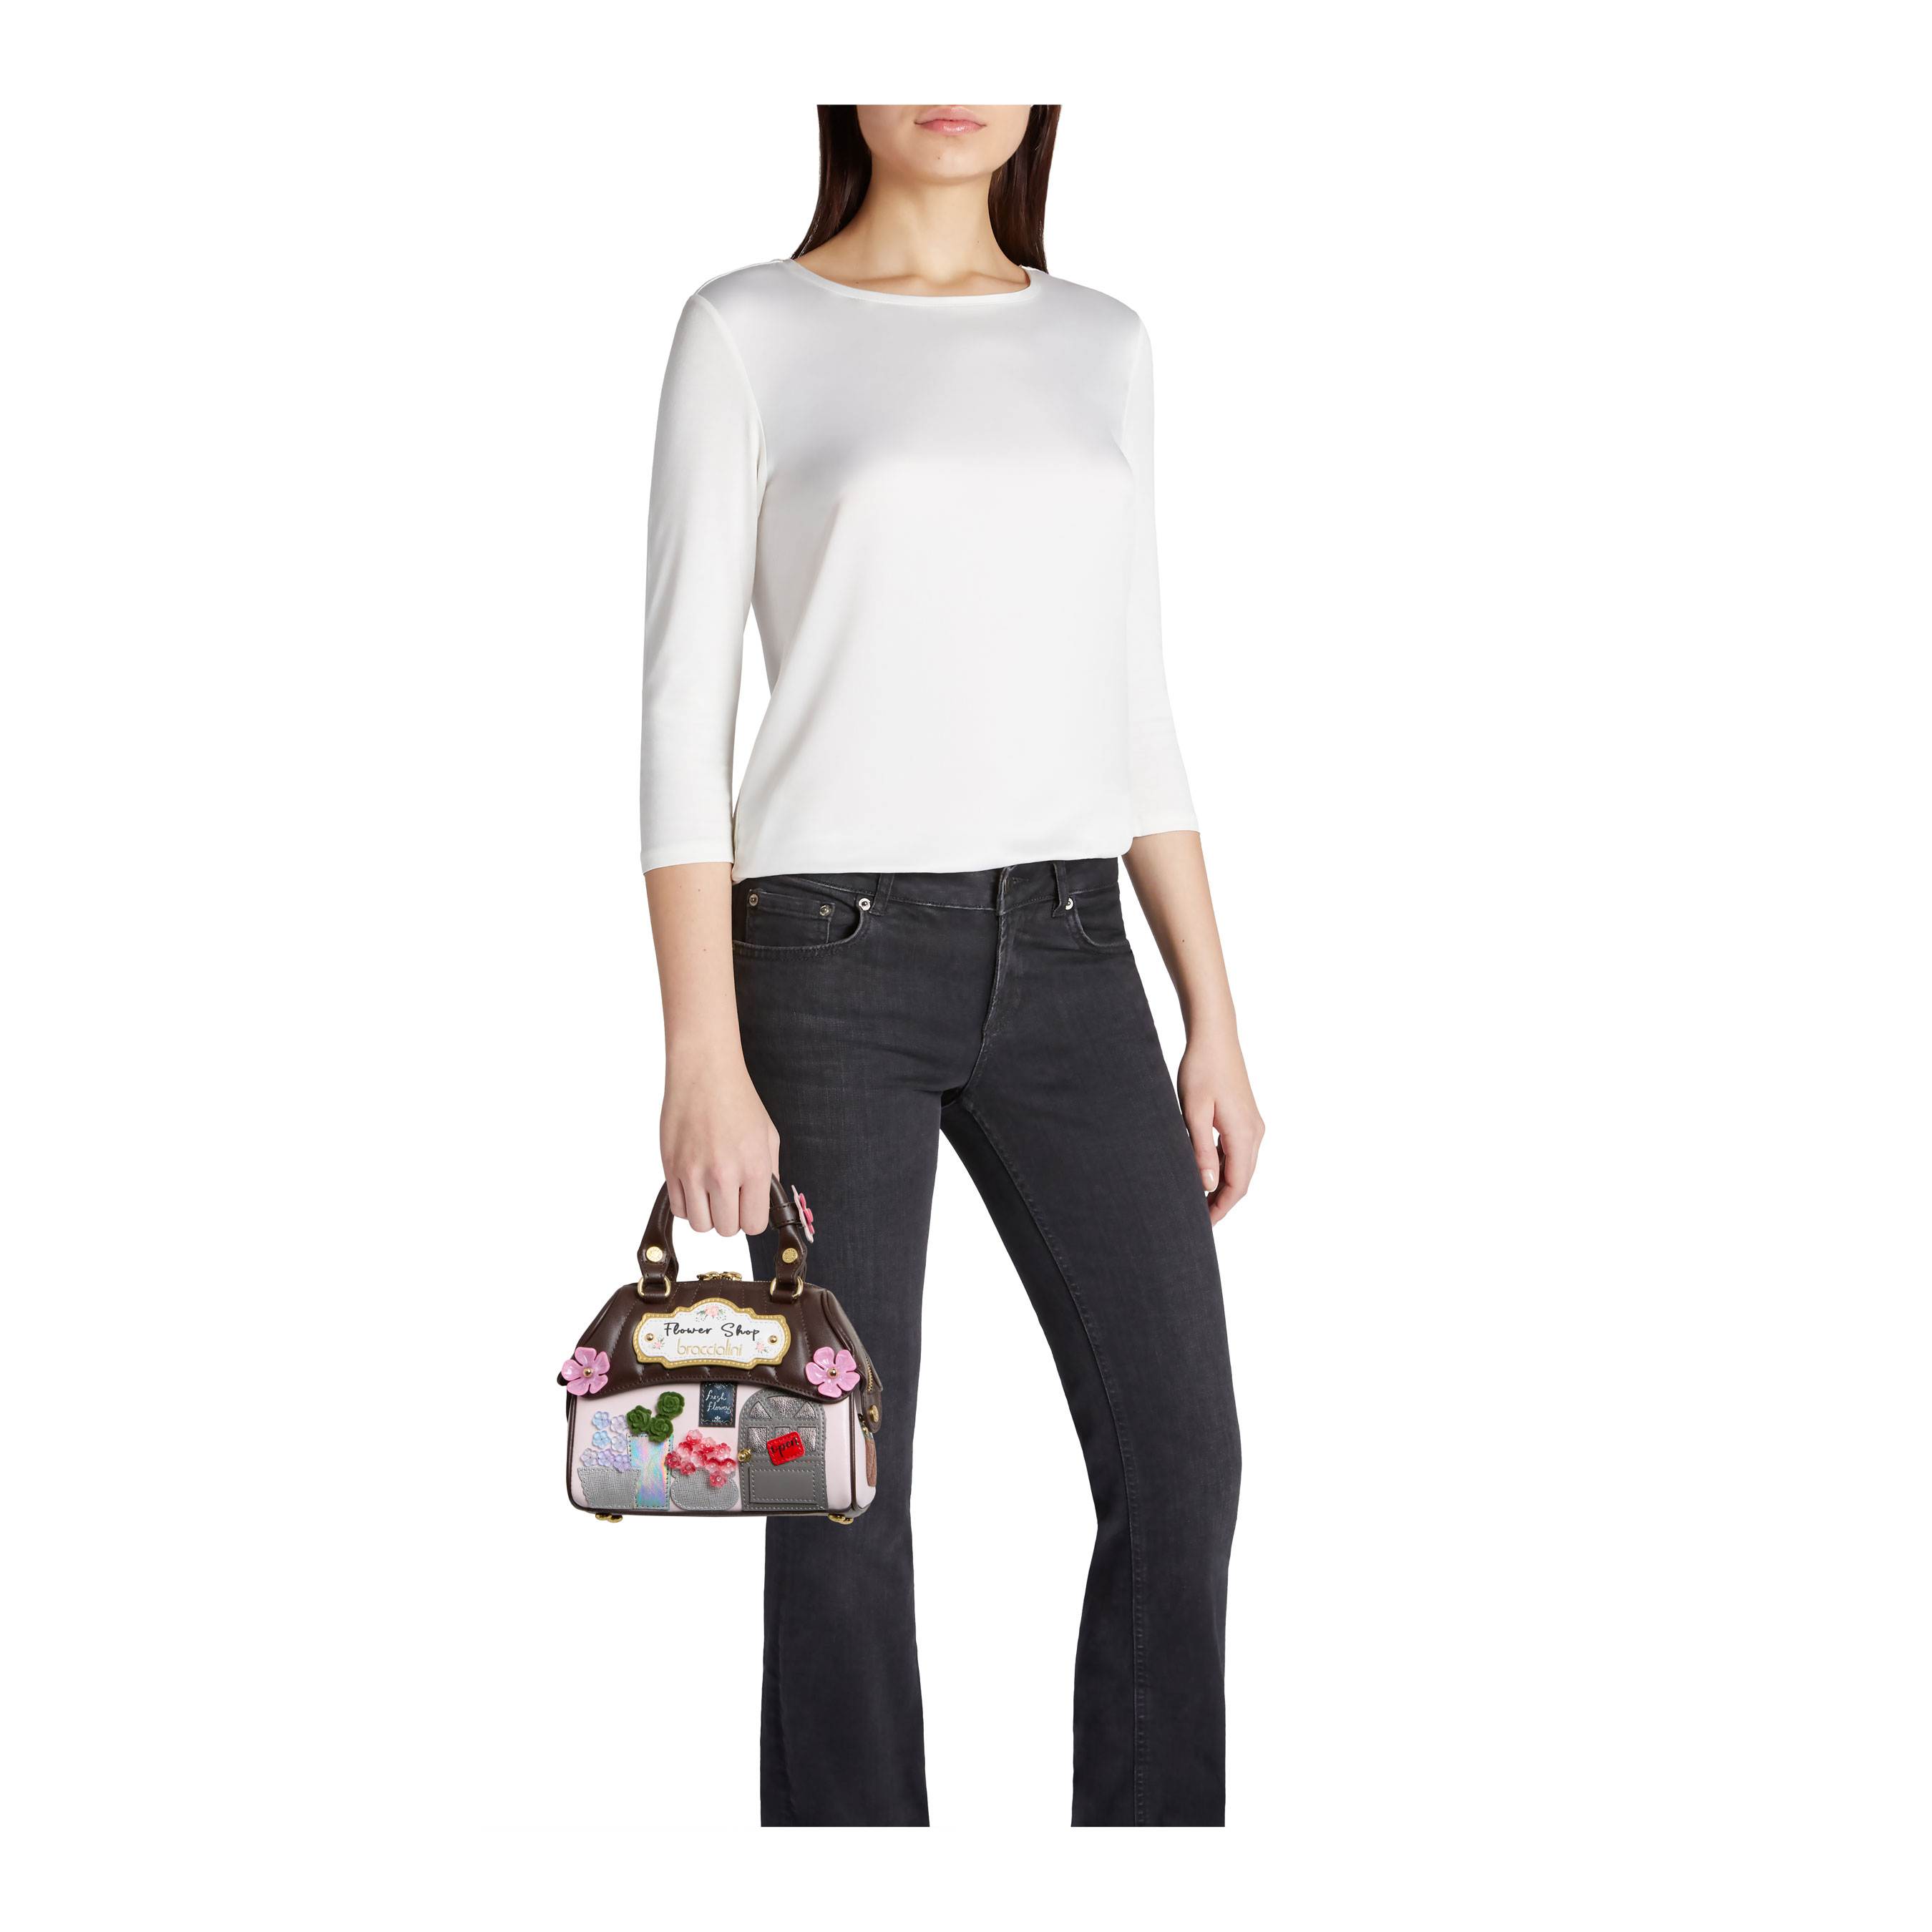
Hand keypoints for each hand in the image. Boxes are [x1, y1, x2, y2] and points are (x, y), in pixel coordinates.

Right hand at [659, 1046, 781, 1236]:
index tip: (748, 1206)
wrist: (704, 1072)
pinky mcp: (670, 1167)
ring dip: (707, 1214)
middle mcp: (722, 1174)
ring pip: (699, 1224)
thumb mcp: (768, 1136)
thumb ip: (768, 1174)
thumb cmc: (738, 1099)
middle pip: (726, 1229)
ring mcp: (692, 1172)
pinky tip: (695, 1184)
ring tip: (711, 1192)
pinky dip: (688, 1203)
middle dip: (730, 1218)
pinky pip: (678, 1209)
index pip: (753, 1224)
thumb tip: (763, 1203)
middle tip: (730, 1197)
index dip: (752, 1218)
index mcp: (753, 1167)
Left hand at [1177, 1024, 1263, 1224]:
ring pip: (1241, 1168)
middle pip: (1242, 1181)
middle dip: (1222, 1203)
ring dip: (1223, 1186)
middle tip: (1197, 1220)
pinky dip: (1225, 1169)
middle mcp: (1255, 1133)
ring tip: (1198, 1201)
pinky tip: (1206, 1173)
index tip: (1202, 1225)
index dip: (1221, 1209)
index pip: (1237, 1186)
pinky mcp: (1246, 1119)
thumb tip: (1208, 1185)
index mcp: (1243, 1135)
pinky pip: (1238, 1153)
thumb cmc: (1201, 1070)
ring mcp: (1253, 1126)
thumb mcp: (1193, 1112)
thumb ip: (1200, 1150)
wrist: (1214, 1038)